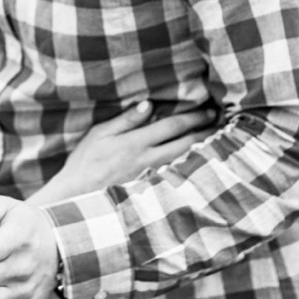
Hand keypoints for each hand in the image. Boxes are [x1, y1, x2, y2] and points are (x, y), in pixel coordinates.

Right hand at [33, 101, 217, 205]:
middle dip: (206, 131)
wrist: (77, 194)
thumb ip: (125, 120)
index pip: (173, 126)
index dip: (194, 117)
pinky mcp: (153, 190)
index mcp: (135, 142)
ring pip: (187, 161)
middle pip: (187, 144)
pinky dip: (195, 167)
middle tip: (221, 121)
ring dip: (205, 148)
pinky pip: (180, 176)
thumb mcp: (99, 134)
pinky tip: (203, 162)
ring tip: (219, 139)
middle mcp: (149, 160)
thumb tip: (148, 104)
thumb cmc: (85, 162)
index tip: (210, 109)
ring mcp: (153, 178)